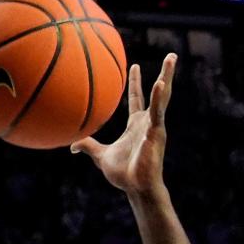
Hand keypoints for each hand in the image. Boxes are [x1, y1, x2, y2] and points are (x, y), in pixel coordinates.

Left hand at [70, 54, 174, 198]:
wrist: (136, 188)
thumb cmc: (124, 175)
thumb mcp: (101, 156)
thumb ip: (88, 146)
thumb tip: (72, 146)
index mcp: (136, 125)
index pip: (137, 98)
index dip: (136, 83)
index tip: (135, 66)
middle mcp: (148, 122)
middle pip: (158, 93)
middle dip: (165, 74)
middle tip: (171, 55)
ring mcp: (154, 126)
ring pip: (162, 96)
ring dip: (167, 76)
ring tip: (172, 58)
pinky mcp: (156, 133)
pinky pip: (157, 112)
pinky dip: (158, 98)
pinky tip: (160, 83)